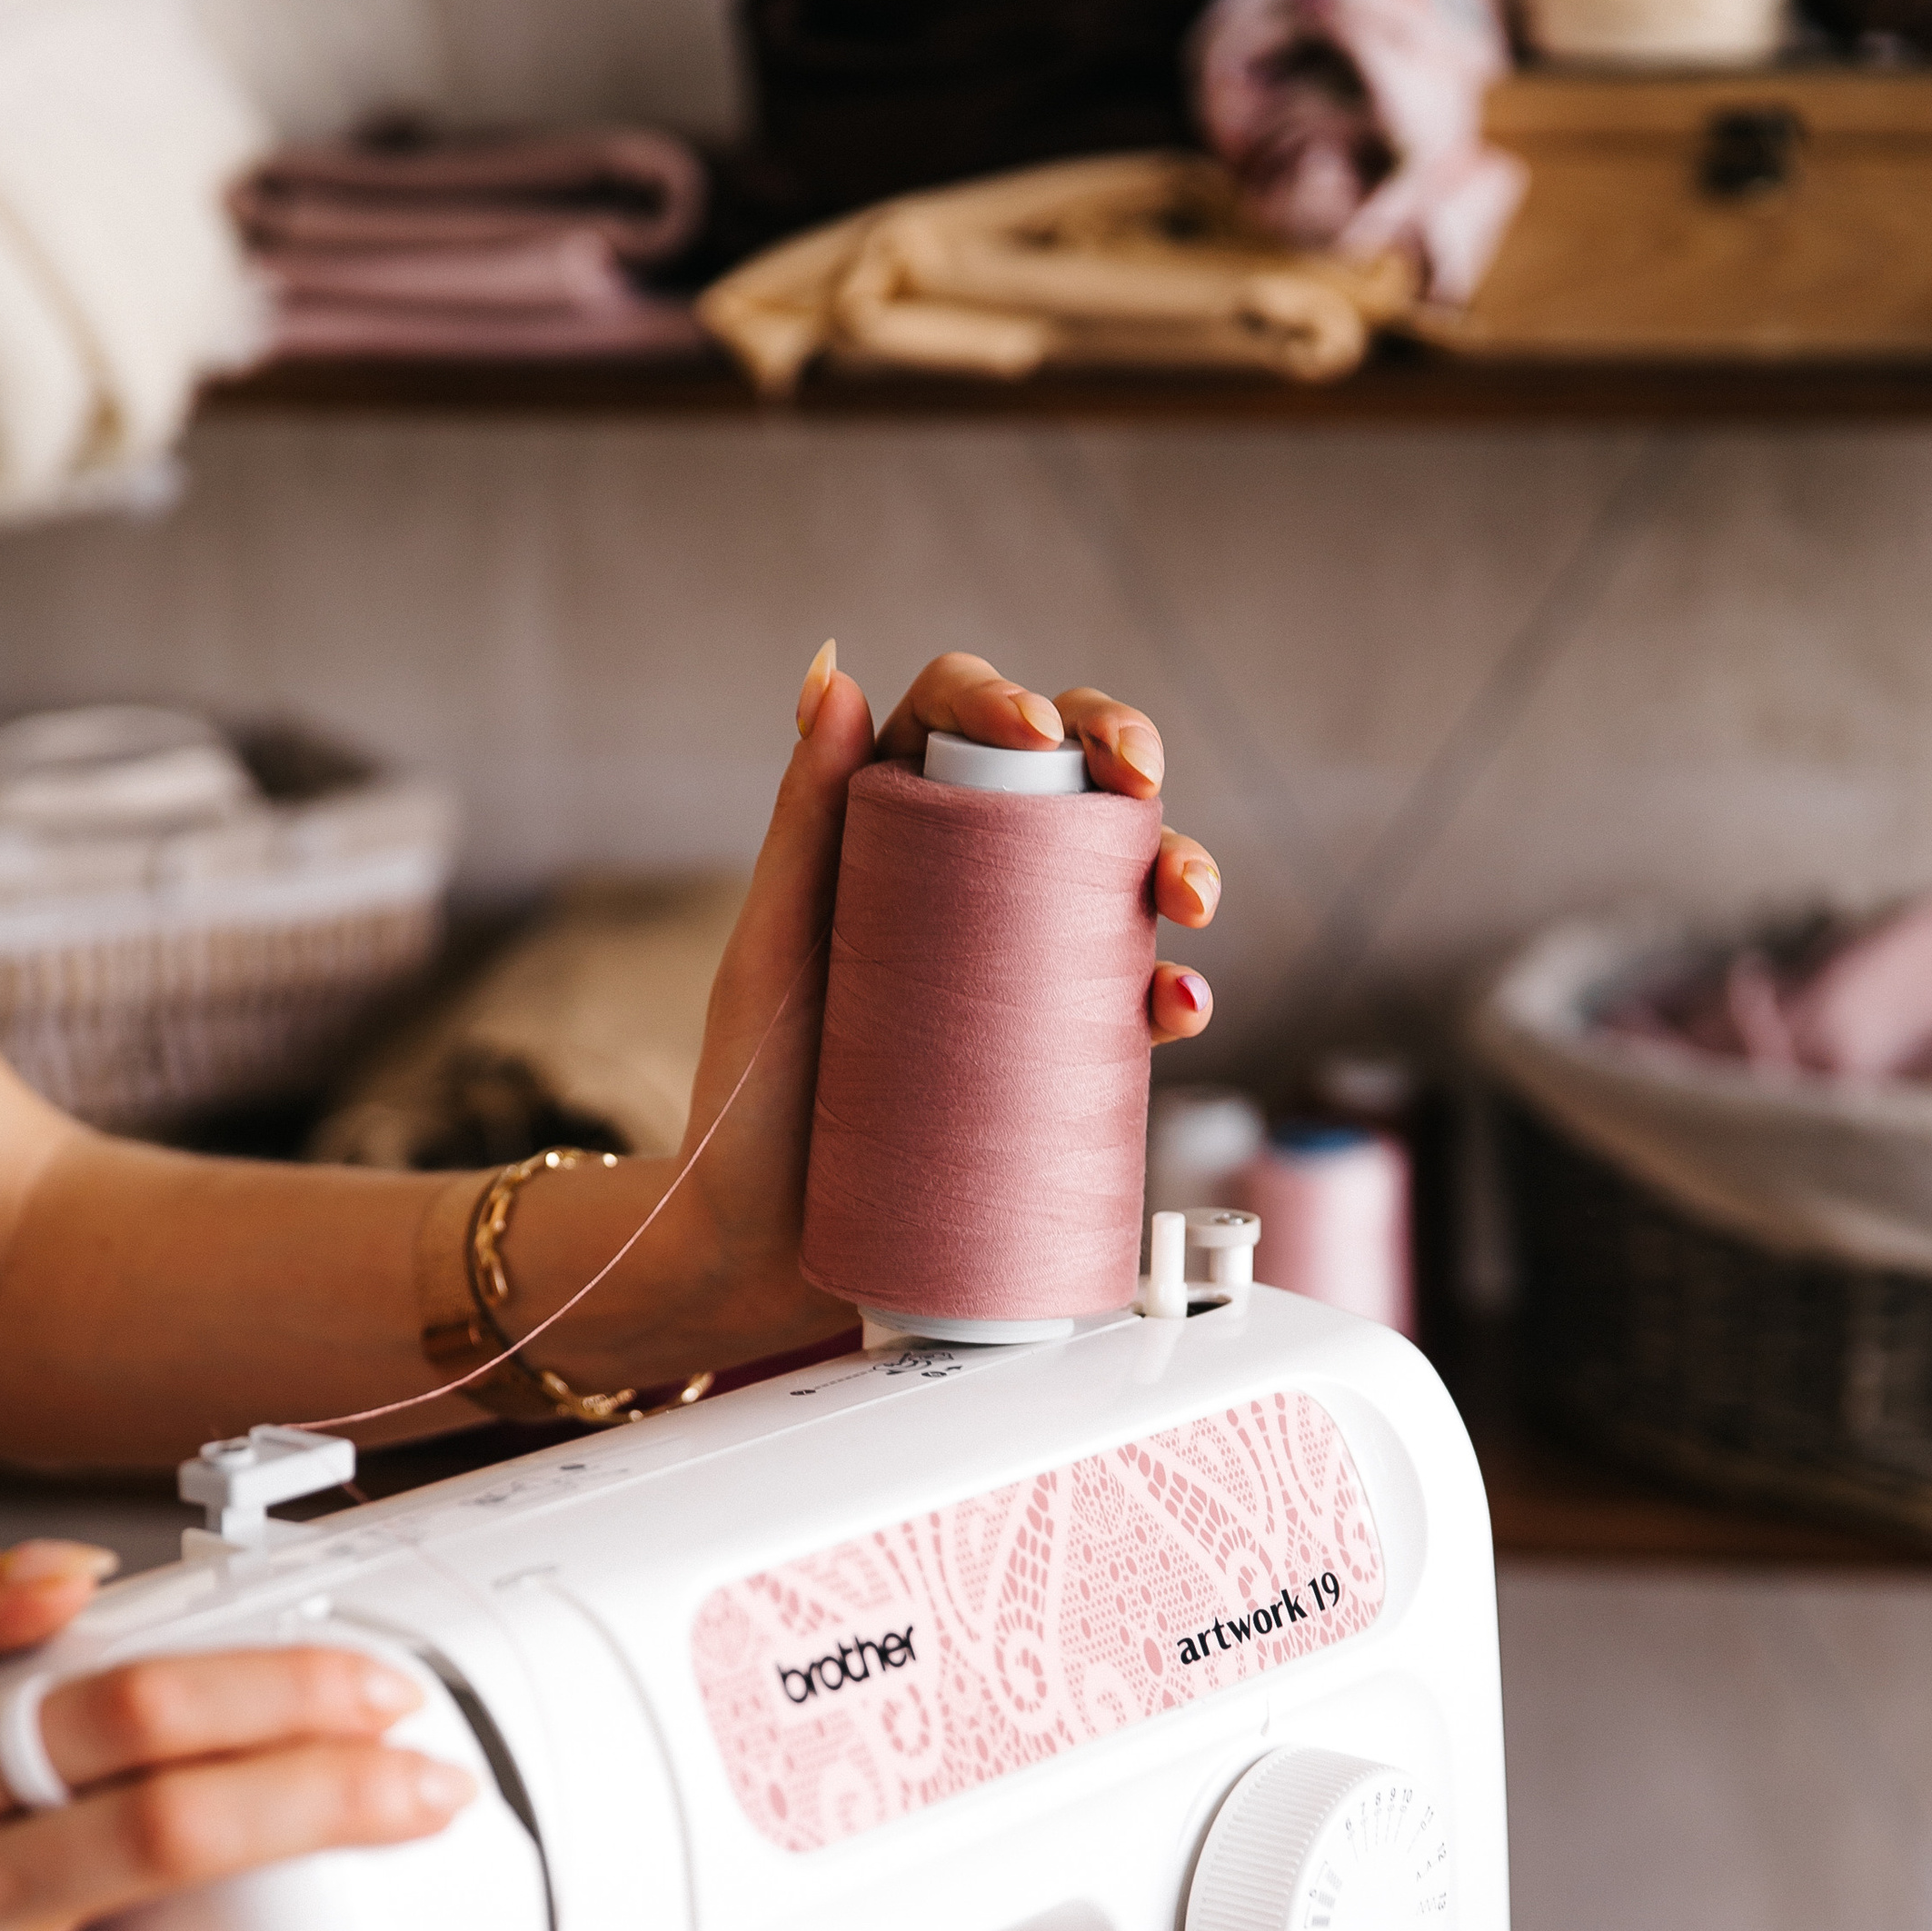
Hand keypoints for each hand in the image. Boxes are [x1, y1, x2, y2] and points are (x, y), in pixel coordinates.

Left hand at [534, 647, 1218, 1386]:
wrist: (763, 1256)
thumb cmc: (747, 1101)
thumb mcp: (773, 951)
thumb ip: (801, 820)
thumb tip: (833, 674)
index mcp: (885, 830)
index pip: (961, 724)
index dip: (1013, 702)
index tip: (1036, 736)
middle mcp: (961, 884)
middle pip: (1065, 787)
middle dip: (1129, 765)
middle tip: (1142, 787)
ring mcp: (1015, 969)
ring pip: (1121, 885)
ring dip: (1179, 869)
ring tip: (1184, 910)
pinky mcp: (1051, 1055)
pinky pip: (1133, 1008)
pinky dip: (1176, 995)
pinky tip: (1180, 1007)